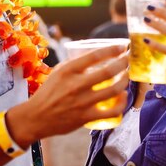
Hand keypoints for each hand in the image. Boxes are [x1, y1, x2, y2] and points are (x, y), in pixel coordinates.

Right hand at [7, 45, 128, 145]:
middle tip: (128, 60)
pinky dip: (122, 103)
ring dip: (125, 81)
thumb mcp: (58, 72)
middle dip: (124, 63)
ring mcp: (82, 102)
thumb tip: (97, 55)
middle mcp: (76, 84)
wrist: (36, 117)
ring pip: (114, 90)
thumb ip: (76, 64)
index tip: (122, 47)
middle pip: (109, 71)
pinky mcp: (86, 117)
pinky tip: (123, 97)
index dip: (113, 50)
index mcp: (68, 70)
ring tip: (127, 77)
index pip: (95, 55)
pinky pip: (112, 111)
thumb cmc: (49, 92)